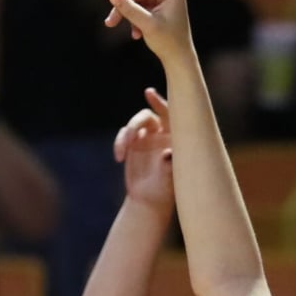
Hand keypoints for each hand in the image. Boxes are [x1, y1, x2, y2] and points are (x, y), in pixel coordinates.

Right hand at [105, 0, 194, 64]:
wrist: (178, 58)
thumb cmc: (169, 42)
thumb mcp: (148, 26)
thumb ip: (130, 11)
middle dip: (124, 6)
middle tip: (110, 23)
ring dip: (128, 15)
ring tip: (128, 33)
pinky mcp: (155, 4)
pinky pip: (137, 5)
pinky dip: (134, 19)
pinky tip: (136, 35)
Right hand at [114, 88, 173, 207]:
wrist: (148, 201)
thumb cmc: (164, 192)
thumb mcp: (168, 182)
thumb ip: (169, 167)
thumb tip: (168, 154)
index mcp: (176, 138)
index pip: (171, 114)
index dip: (161, 102)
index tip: (149, 94)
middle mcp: (161, 134)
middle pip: (148, 116)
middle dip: (138, 120)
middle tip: (131, 134)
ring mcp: (146, 138)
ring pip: (134, 124)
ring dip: (127, 133)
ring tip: (125, 150)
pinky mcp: (133, 145)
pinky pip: (123, 135)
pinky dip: (119, 143)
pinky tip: (119, 157)